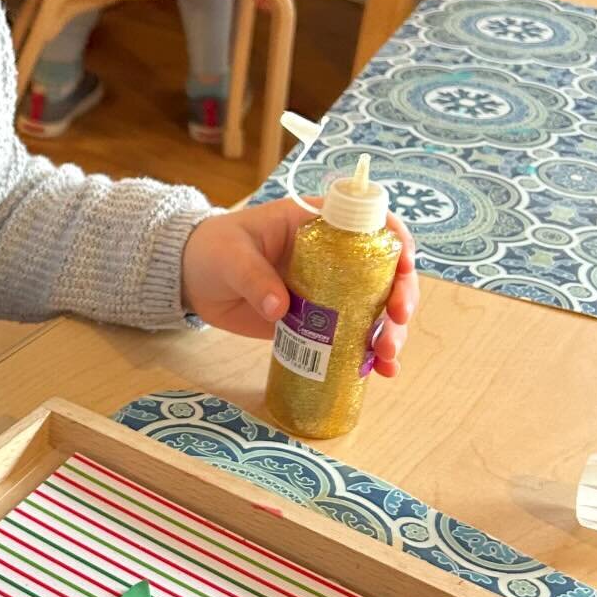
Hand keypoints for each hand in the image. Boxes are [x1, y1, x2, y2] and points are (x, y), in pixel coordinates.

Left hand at [182, 198, 417, 376]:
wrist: (192, 279)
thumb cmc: (214, 249)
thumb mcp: (230, 255)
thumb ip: (254, 276)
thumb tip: (281, 309)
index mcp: (318, 225)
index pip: (370, 224)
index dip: (396, 241)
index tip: (404, 266)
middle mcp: (335, 257)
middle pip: (384, 273)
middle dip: (400, 296)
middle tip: (396, 320)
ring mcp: (330, 291)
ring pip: (375, 309)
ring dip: (389, 332)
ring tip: (387, 357)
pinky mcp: (318, 322)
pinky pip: (350, 336)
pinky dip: (367, 354)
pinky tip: (379, 372)